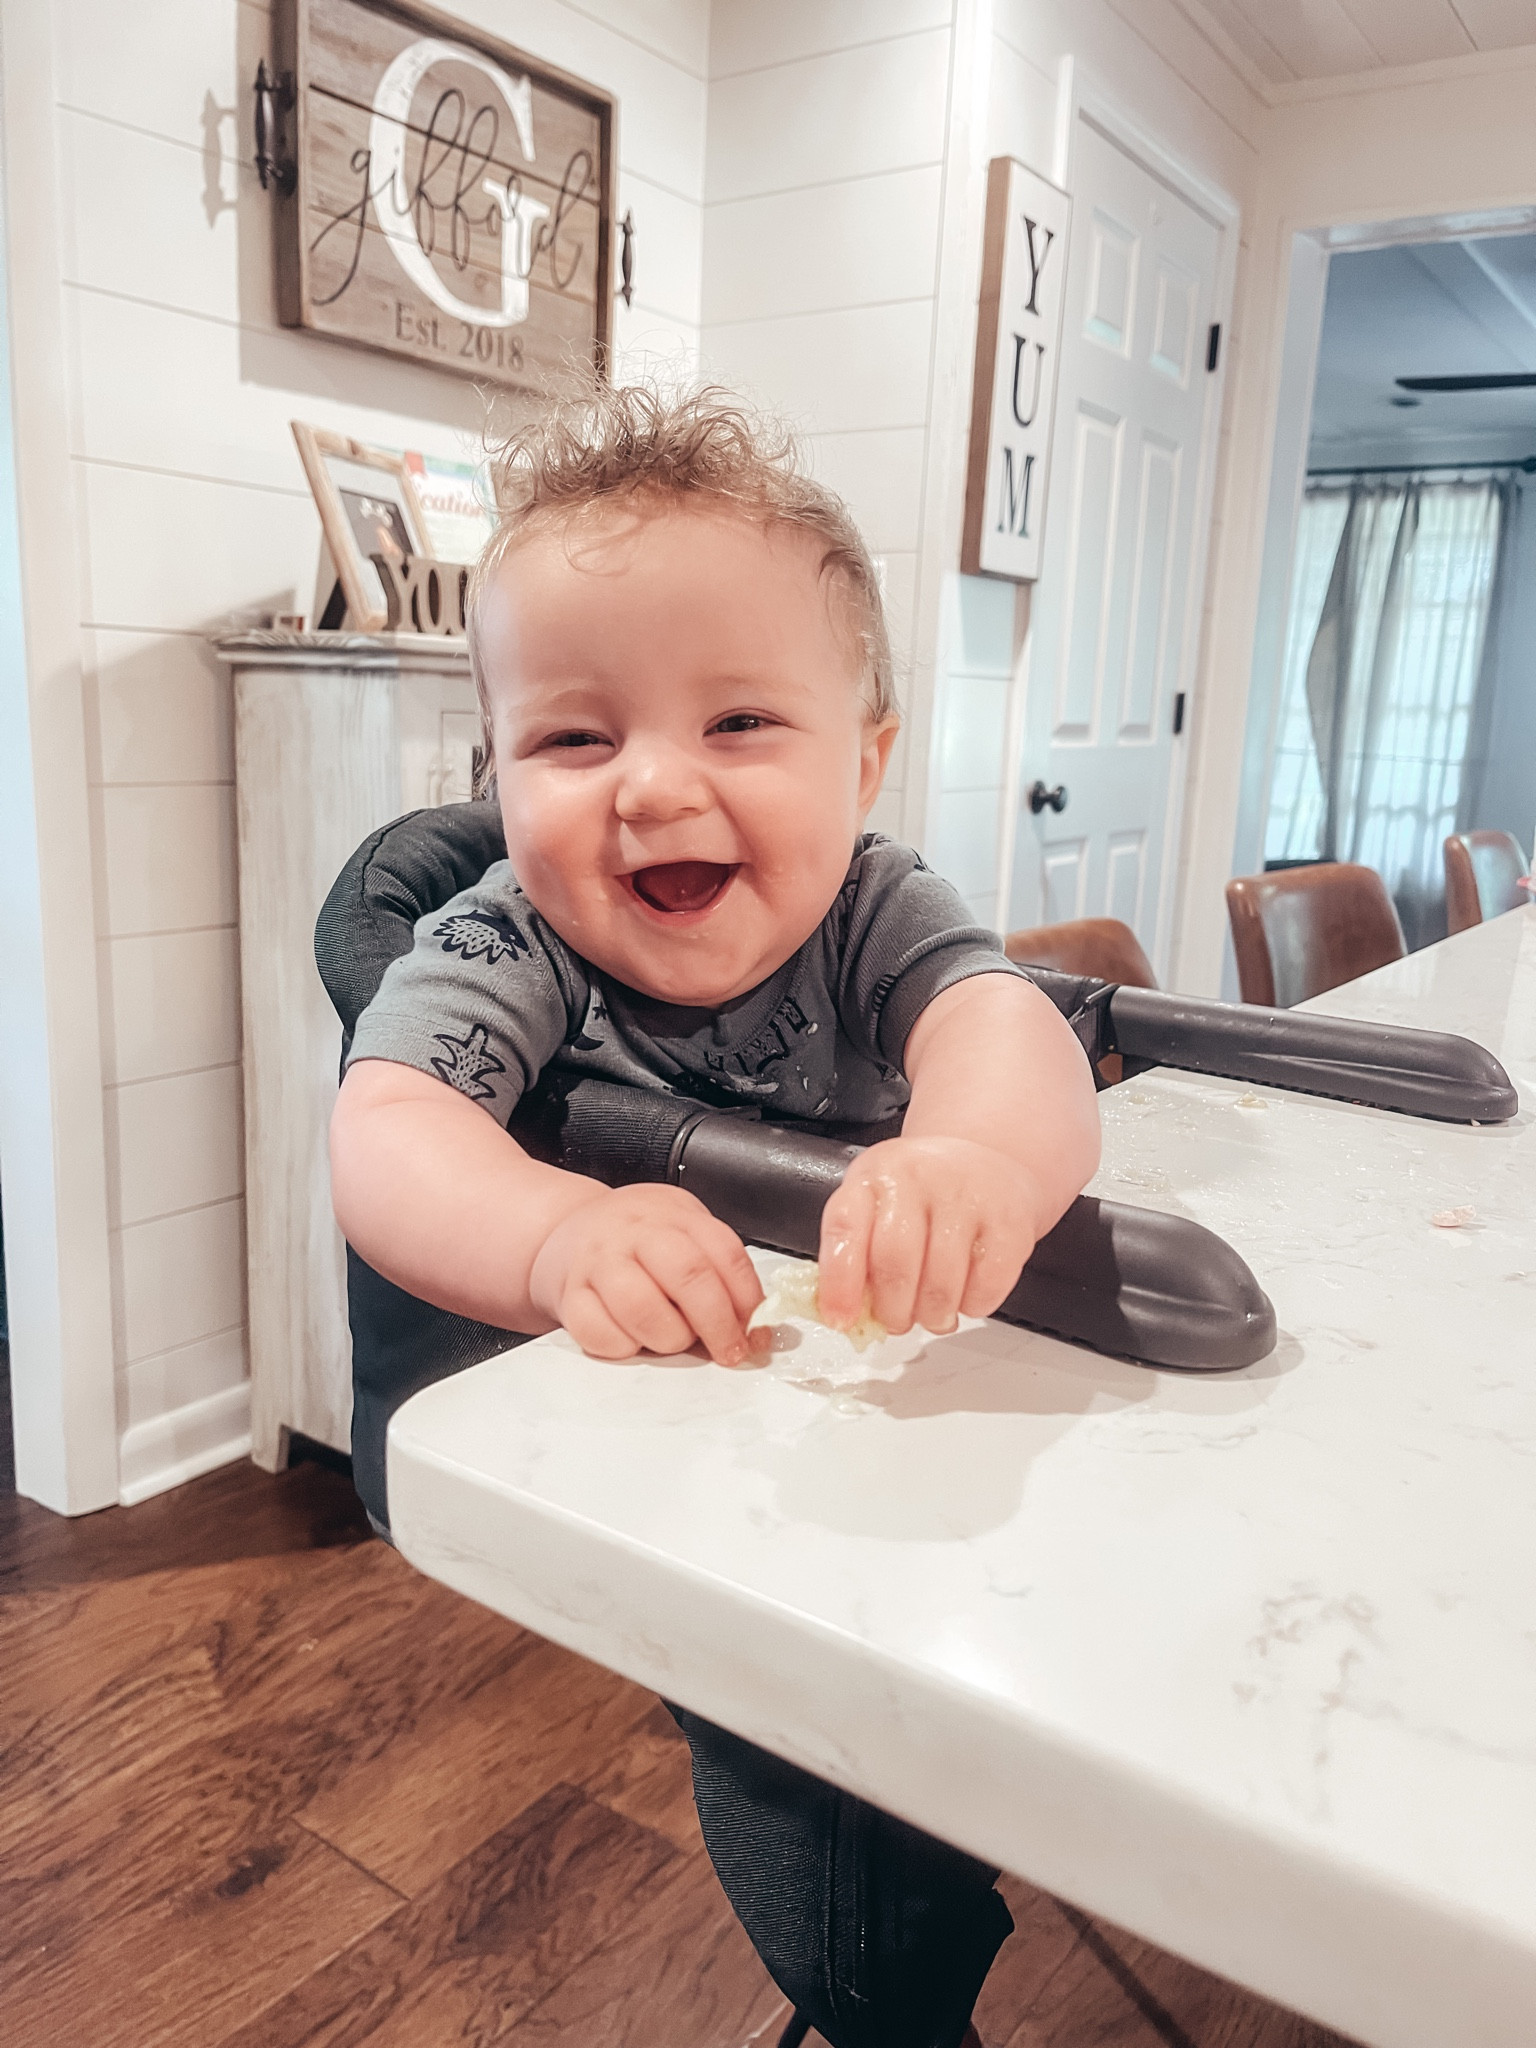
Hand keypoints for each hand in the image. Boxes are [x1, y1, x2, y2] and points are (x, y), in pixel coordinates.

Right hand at [529, 1184, 764, 1366]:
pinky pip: (600, 1333)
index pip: (725, 1253)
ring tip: (672, 1339)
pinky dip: (624, 1347)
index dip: (748, 1300)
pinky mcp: (569, 1295)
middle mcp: (635, 1233)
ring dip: (669, 1337)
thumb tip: (754, 1328)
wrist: (570, 1229)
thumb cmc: (636, 1238)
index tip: (756, 1335)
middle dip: (717, 1324)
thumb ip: (718, 1271)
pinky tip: (632, 1337)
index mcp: (673, 1215)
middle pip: (688, 1275)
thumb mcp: (682, 1232)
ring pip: (642, 1308)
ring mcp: (598, 1262)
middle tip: (727, 1351)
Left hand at [817, 1136, 1040, 1336]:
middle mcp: (919, 1178)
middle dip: (892, 1311)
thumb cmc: (923, 1193)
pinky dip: (973, 1306)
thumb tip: (845, 1315)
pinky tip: (965, 1294)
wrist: (986, 1160)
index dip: (839, 1284)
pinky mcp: (1009, 1221)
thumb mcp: (876, 1204)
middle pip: (895, 1263)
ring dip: (932, 1316)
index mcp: (874, 1176)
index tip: (841, 1320)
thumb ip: (855, 1254)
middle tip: (896, 1322)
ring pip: (941, 1284)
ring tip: (932, 1314)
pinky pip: (986, 1287)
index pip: (845, 1229)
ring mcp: (967, 1197)